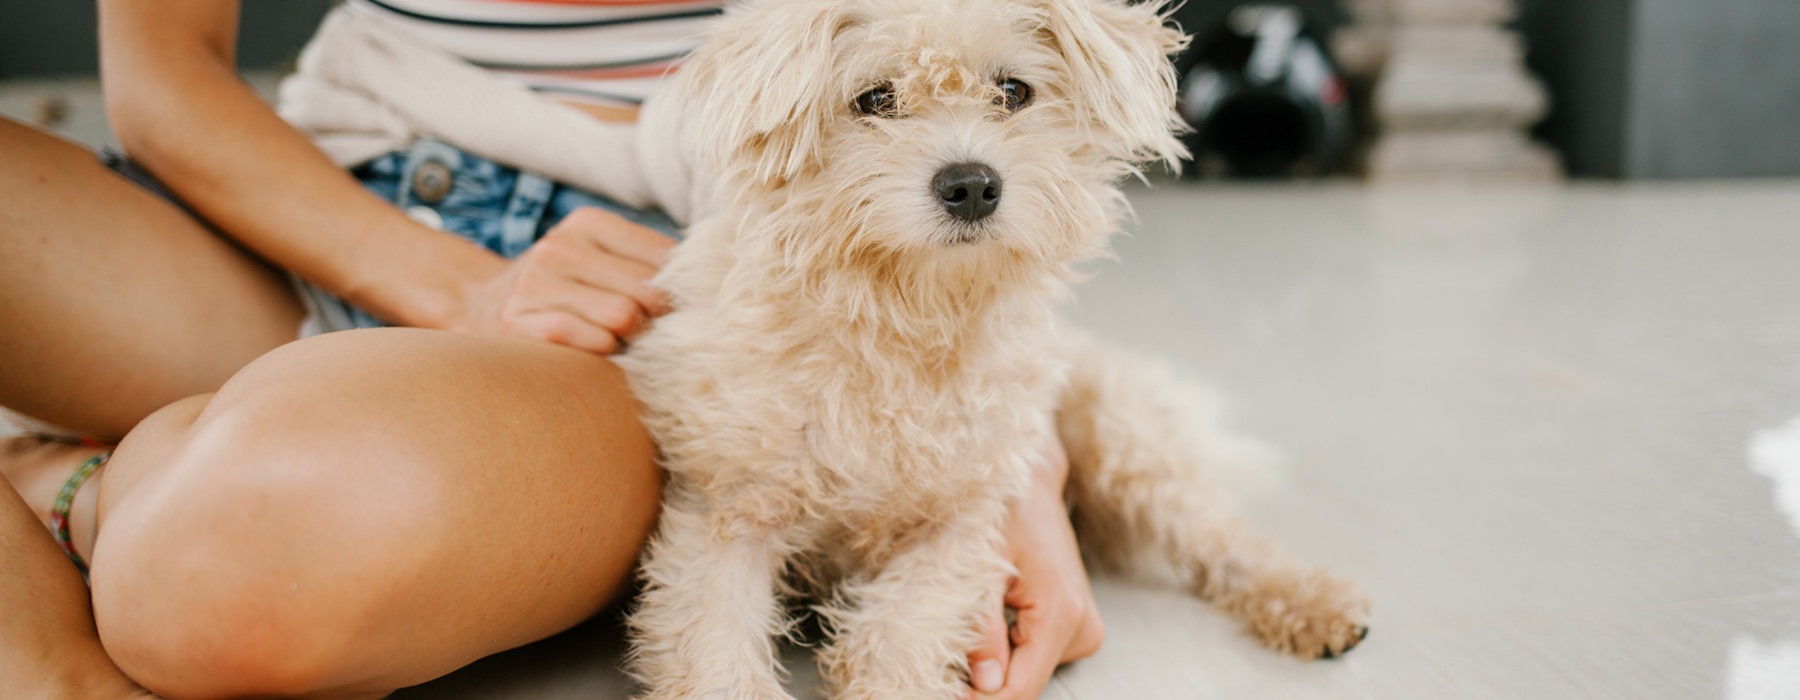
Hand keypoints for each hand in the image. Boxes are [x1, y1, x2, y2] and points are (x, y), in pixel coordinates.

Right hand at [451, 207, 674, 353]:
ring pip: (624, 316)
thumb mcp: (597, 258)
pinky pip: (592, 340)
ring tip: (621, 342)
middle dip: (658, 319)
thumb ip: (646, 264)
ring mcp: (536, 284)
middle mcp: (560, 247)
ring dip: (632, 339)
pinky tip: (595, 351)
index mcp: (587, 224)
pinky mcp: (520, 323)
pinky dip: (604, 352)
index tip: (681, 310)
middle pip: (649, 290)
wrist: (477, 307)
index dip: (681, 290)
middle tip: (651, 334)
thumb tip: (714, 280)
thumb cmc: (560, 289)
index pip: (664, 256)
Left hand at [966, 437, 1103, 698]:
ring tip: (963, 631)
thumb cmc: (998, 506)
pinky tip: (986, 624)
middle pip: (1024, 686)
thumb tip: (985, 685)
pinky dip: (1004, 653)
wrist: (1027, 477)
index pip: (1019, 691)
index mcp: (1062, 613)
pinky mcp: (1073, 624)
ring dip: (990, 667)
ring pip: (1027, 674)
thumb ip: (981, 629)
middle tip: (941, 668)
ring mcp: (1082, 627)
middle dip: (979, 686)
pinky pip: (1032, 658)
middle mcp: (1081, 626)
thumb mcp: (976, 565)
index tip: (938, 696)